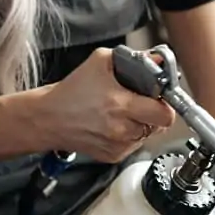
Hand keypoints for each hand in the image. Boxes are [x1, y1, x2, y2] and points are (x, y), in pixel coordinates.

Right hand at [30, 48, 174, 162]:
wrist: (48, 118)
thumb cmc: (71, 91)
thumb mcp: (100, 62)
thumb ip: (133, 58)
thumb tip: (157, 59)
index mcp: (121, 105)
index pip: (165, 114)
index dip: (166, 103)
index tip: (161, 97)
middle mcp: (121, 129)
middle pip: (160, 126)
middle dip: (156, 113)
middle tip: (144, 103)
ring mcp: (118, 145)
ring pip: (147, 135)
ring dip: (142, 123)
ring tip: (123, 112)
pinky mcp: (112, 156)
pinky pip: (133, 145)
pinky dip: (129, 135)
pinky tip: (113, 124)